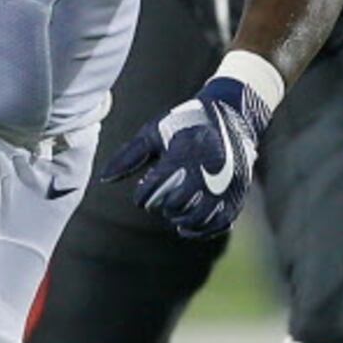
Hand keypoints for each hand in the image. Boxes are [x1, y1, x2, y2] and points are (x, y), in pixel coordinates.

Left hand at [100, 73, 273, 239]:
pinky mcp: (238, 194)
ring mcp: (226, 184)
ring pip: (199, 218)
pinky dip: (202, 230)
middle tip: (160, 200)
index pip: (155, 190)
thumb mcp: (154, 132)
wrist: (232, 113)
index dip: (143, 196)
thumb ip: (129, 156)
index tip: (143, 192)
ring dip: (182, 219)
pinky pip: (219, 223)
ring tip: (174, 212)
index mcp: (184, 154)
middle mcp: (207, 170)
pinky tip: (188, 226)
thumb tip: (104, 179)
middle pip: (177, 205)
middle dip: (163, 206)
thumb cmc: (185, 122)